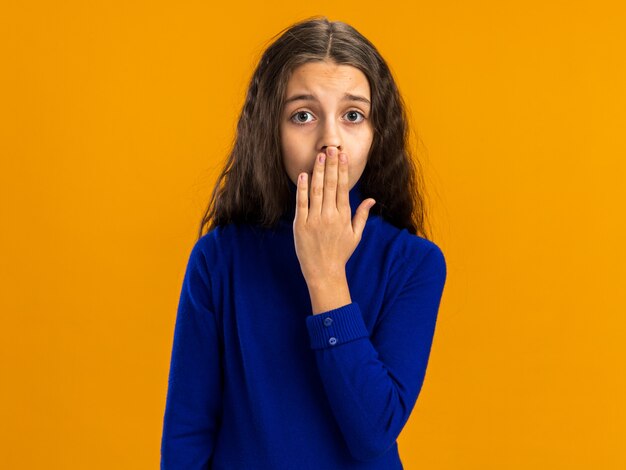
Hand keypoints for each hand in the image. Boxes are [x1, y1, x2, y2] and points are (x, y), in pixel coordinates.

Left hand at [293, 146, 375, 286]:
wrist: (324, 272)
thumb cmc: (340, 253)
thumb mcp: (355, 235)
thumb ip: (361, 215)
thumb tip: (371, 200)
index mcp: (343, 216)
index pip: (343, 188)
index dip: (342, 170)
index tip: (342, 156)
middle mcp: (330, 216)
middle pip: (331, 185)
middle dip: (331, 165)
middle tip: (331, 148)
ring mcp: (315, 220)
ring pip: (317, 191)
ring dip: (318, 172)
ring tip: (319, 156)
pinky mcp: (301, 225)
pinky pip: (302, 203)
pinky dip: (302, 189)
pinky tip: (304, 175)